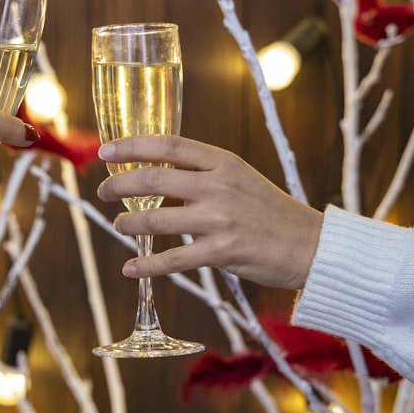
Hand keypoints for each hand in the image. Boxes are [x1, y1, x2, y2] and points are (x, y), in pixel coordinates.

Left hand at [95, 135, 322, 288]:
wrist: (310, 246)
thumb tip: (155, 181)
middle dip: (119, 185)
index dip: (132, 146)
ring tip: (119, 224)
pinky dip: (147, 265)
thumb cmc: (269, 212)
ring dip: (129, 222)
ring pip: (157, 218)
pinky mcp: (222, 252)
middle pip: (154, 179)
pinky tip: (130, 268)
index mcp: (223, 162)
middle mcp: (219, 186)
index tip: (106, 151)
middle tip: (103, 192)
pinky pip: (174, 259)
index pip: (169, 145)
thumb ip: (201, 177)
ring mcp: (220, 219)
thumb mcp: (239, 180)